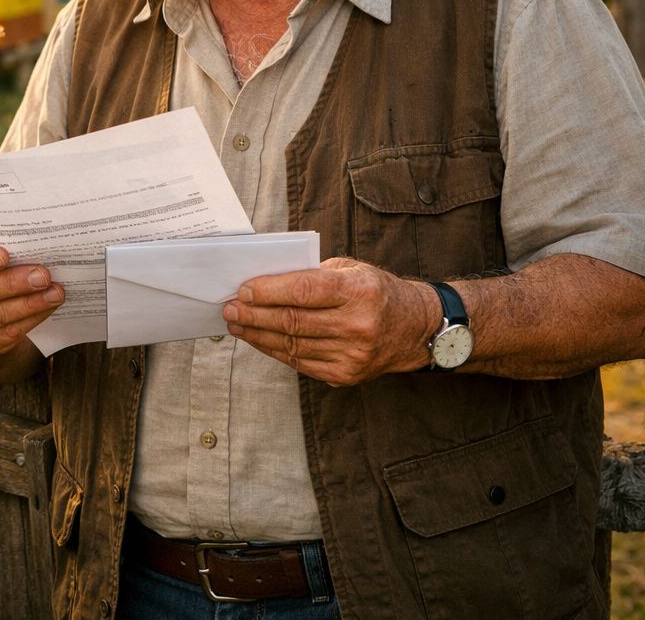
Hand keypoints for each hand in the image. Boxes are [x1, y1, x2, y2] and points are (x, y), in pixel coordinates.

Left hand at [220, 257, 439, 385]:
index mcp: (360, 291)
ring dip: (257, 334)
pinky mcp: (347, 374)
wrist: (415, 329)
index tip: (243, 289)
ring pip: (292, 344)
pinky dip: (275, 350)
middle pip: (293, 321)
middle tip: (229, 308)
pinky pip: (300, 362)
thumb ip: (312, 274)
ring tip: (236, 323)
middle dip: (254, 314)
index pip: (304, 291)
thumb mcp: (352, 270)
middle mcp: (359, 325)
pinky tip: (259, 339)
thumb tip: (264, 281)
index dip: (268, 291)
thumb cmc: (376, 292)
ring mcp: (353, 354)